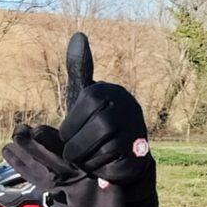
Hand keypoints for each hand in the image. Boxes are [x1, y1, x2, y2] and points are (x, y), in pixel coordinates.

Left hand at [57, 32, 148, 182]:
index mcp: (109, 92)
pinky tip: (99, 166)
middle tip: (72, 152)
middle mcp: (127, 107)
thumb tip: (78, 36)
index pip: (85, 106)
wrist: (125, 148)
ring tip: (85, 158)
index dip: (69, 127)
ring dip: (89, 159)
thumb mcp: (85, 95)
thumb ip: (79, 69)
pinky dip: (102, 171)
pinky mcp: (140, 156)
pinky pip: (115, 167)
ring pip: (107, 149)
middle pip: (99, 128)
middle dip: (78, 146)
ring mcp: (136, 131)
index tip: (66, 135)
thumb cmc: (96, 120)